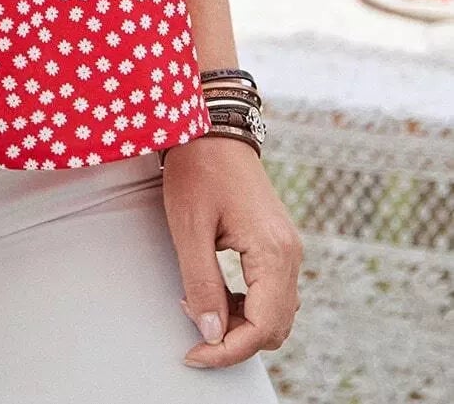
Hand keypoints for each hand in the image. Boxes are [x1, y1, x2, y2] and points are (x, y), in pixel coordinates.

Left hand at [162, 134, 302, 368]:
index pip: (262, 328)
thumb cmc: (198, 169)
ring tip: (199, 304)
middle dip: (234, 340)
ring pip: (275, 314)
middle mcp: (290, 255)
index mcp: (273, 252)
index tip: (193, 354)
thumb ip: (202, 283)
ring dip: (240, 324)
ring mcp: (288, 249)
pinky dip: (246, 306)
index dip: (227, 351)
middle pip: (274, 328)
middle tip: (191, 326)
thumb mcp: (189, 228)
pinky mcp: (279, 244)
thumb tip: (209, 334)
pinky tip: (215, 291)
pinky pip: (272, 294)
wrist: (212, 126)